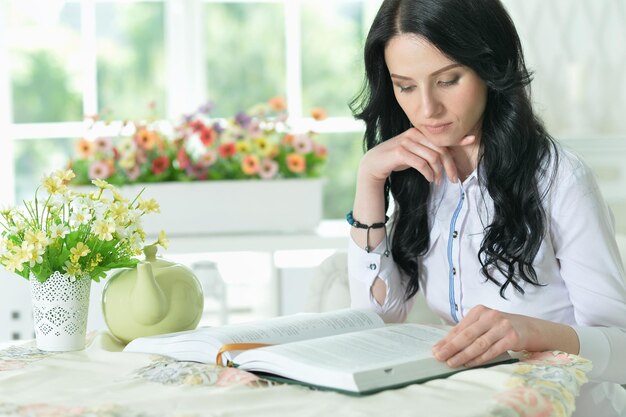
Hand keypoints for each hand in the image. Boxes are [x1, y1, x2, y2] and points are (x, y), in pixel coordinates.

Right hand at [358, 127, 474, 184]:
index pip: (441, 138)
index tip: (472, 140)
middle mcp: (413, 134)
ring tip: (438, 181)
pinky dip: (428, 173)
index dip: (457, 139)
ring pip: (432, 157)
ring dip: (438, 173)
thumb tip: (446, 159)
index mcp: (418, 132)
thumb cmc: (396, 159)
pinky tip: (429, 179)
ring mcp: (406, 142)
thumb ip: (428, 152)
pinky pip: (421, 164)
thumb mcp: (414, 153)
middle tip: (453, 179)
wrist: (374, 164)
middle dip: (449, 166)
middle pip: (440, 149)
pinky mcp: (400, 152)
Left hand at [431, 305, 534, 367]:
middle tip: (440, 357)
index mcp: (479, 311)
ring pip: (479, 344)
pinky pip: (492, 351)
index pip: (460, 327)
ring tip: (452, 363)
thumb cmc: (500, 327)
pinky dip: (479, 358)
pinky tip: (469, 364)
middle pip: (467, 335)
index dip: (447, 340)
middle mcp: (490, 316)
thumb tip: (445, 346)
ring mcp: (502, 326)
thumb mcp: (484, 324)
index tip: (435, 350)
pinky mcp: (512, 338)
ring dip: (463, 355)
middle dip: (451, 347)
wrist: (529, 328)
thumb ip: (467, 332)